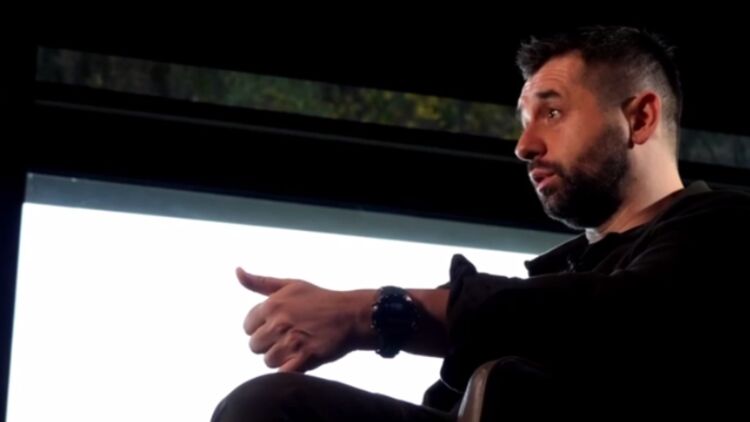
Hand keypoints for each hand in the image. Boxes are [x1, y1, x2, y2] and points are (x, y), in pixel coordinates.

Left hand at [237, 267, 372, 372]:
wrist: (352, 315)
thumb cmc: (320, 299)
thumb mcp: (290, 284)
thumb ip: (259, 282)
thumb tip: (237, 271)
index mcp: (272, 305)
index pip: (248, 327)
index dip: (262, 327)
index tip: (279, 325)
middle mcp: (278, 323)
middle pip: (255, 346)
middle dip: (269, 344)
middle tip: (289, 337)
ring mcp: (291, 342)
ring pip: (268, 361)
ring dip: (281, 357)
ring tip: (298, 347)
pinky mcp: (305, 358)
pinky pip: (282, 373)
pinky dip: (290, 369)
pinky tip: (301, 359)